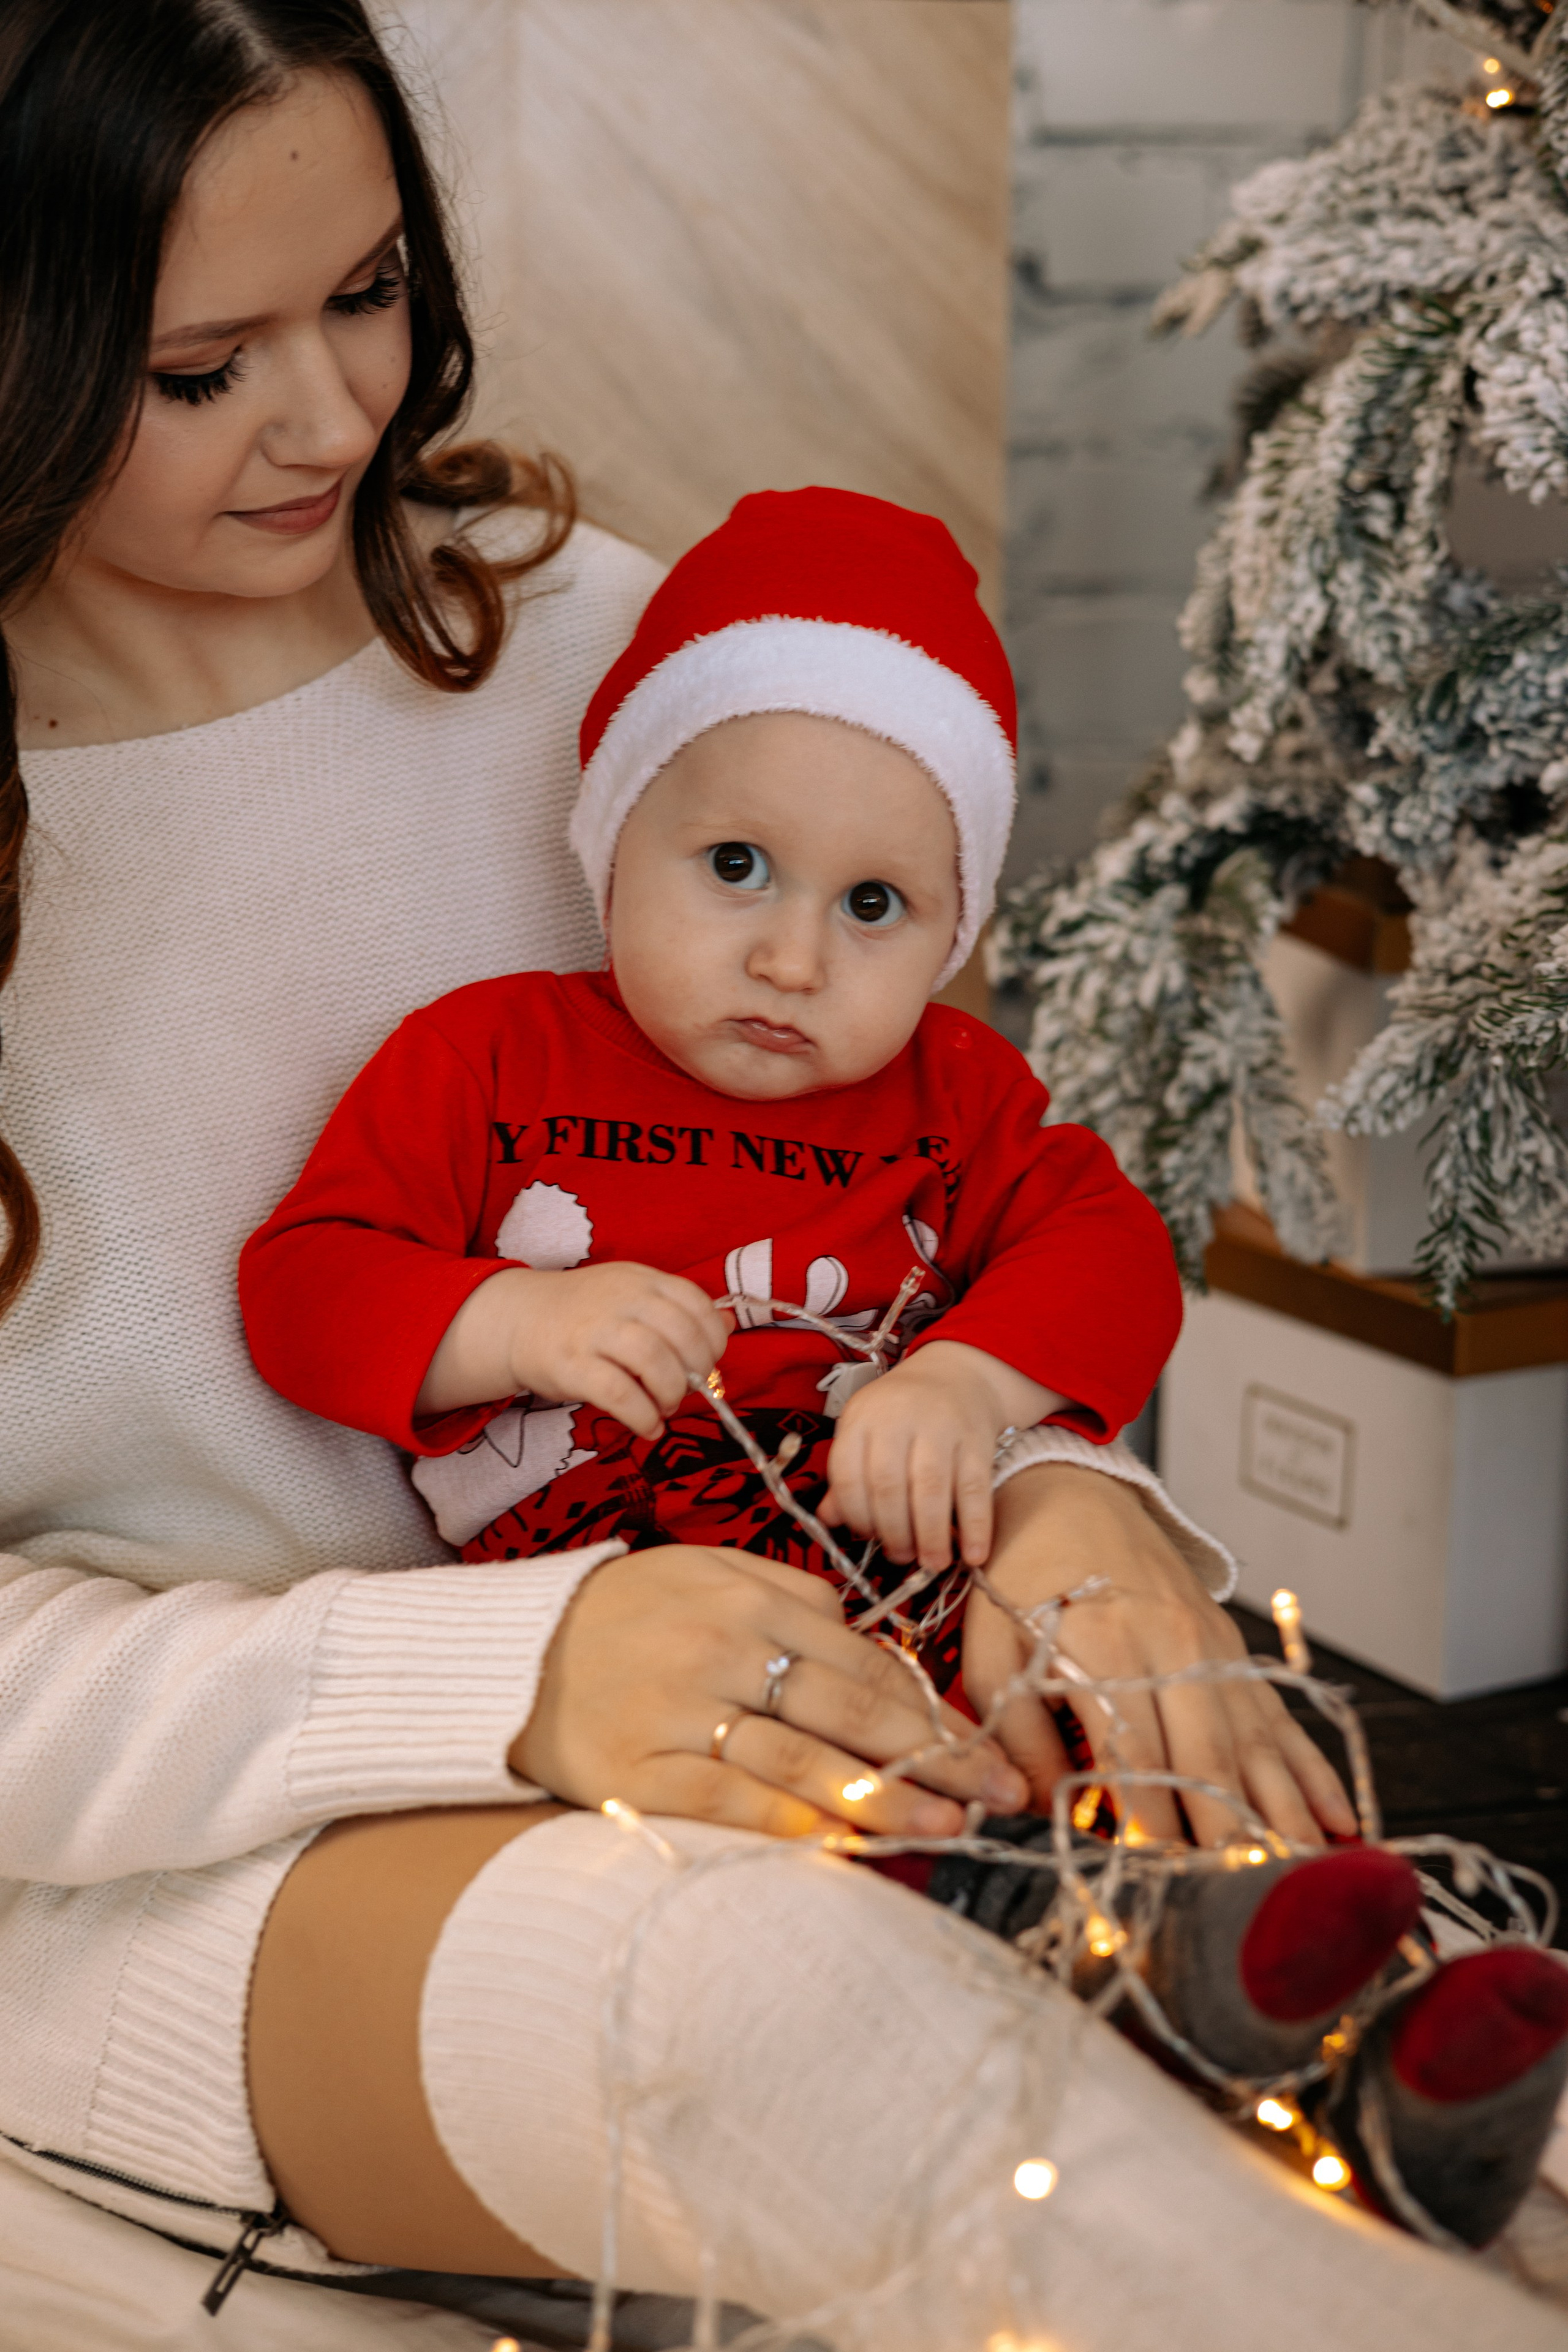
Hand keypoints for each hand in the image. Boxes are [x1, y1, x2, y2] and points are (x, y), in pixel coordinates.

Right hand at [417, 1262, 731, 1433]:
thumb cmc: (586, 1314)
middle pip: (680, 1333)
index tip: (707, 1363)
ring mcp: (594, 1330)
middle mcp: (621, 1299)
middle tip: (687, 1390)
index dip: (713, 1339)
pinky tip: (648, 1426)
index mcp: (642, 1280)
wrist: (518, 1318)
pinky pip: (618, 1393)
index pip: (695, 1303)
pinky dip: (642, 1416)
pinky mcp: (571, 1365)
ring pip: (652, 1359)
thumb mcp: (633, 1297)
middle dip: (696, 1370)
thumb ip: (678, 1311)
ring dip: (670, 1392)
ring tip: (665, 1408)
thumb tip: (727, 1323)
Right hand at [515, 1544, 1028, 1839]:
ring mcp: (681, 1712)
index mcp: (750, 1601)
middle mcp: (723, 1651)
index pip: (864, 1661)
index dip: (934, 1709)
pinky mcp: (640, 1771)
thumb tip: (864, 1634)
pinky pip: (732, 1803)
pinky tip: (849, 1845)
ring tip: (949, 1827)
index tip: (989, 1746)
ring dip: (885, 1799)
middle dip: (937, 1757)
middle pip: (851, 1711)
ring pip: (803, 1762)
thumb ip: (789, 1594)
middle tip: (1000, 1795)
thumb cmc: (626, 1613)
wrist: (513, 1652)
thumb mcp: (707, 1572)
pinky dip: (794, 1826)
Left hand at [822, 1340, 1061, 1571]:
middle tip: (901, 1557)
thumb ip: (848, 1475)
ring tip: (932, 1563)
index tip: (867, 1538)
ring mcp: (940, 1428)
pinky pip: (975, 1489)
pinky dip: (975, 1526)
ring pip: (930, 1488)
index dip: (855, 1514)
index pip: (847, 1474)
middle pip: (888, 1485)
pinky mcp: (976, 1440)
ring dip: (930, 1535)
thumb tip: (828, 1520)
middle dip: (893, 1531)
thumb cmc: (901, 1412)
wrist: (956, 1372)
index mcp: (862, 1418)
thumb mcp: (865, 1431)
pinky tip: (973, 1555)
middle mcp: (898, 1419)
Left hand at [963, 1463, 1357, 1849]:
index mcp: (1105, 1646)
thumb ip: (1016, 1733)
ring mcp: (1214, 1649)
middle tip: (1247, 1907)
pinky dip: (1314, 1775)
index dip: (1151, 1825)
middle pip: (1208, 1759)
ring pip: (1256, 1748)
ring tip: (1307, 1883)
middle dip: (1228, 1838)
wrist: (1069, 1494)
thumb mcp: (992, 1649)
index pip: (1136, 1754)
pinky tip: (1341, 1824)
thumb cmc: (1019, 1579)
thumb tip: (1036, 1811)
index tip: (1162, 1885)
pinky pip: (1282, 1721)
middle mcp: (1173, 1647)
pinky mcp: (1234, 1652)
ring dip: (1283, 1818)